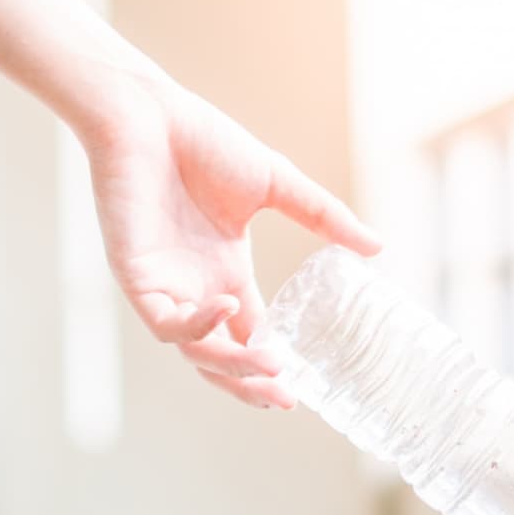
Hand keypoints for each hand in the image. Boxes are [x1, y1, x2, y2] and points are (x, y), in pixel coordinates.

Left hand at [81, 78, 380, 407]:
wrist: (149, 116)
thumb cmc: (203, 142)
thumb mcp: (277, 184)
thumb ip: (323, 217)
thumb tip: (377, 246)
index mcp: (226, 274)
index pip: (249, 336)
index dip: (271, 366)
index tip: (300, 388)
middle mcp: (196, 290)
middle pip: (221, 359)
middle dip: (250, 383)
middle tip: (284, 398)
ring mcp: (165, 288)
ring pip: (194, 351)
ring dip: (230, 365)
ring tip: (269, 365)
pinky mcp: (136, 278)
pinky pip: (165, 323)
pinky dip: (196, 325)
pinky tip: (226, 307)